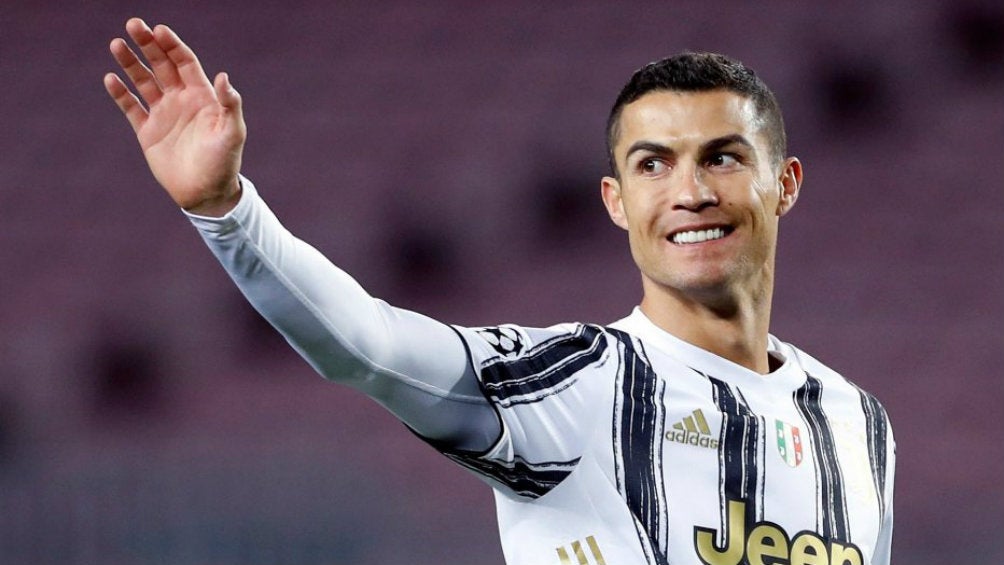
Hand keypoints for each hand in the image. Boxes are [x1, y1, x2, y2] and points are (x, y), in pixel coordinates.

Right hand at [104, 18, 245, 215]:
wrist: (206, 193)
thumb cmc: (224, 163)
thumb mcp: (232, 133)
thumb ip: (230, 105)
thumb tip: (224, 76)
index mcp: (202, 96)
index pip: (185, 62)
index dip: (173, 45)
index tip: (159, 30)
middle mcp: (181, 100)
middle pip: (162, 65)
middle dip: (148, 45)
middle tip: (133, 24)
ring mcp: (163, 114)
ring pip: (143, 81)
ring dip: (130, 63)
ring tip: (117, 44)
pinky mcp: (148, 132)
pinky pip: (131, 107)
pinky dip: (121, 94)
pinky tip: (111, 78)